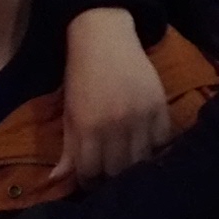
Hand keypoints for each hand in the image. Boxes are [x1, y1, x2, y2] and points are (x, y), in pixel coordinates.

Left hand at [54, 7, 173, 186]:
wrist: (104, 36)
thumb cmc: (81, 76)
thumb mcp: (69, 111)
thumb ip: (67, 148)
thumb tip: (56, 179)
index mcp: (87, 127)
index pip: (90, 173)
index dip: (89, 182)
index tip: (91, 181)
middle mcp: (114, 125)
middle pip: (117, 172)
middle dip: (111, 178)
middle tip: (111, 174)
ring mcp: (140, 116)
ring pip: (141, 161)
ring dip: (134, 167)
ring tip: (130, 164)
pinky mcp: (159, 106)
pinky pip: (162, 142)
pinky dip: (156, 148)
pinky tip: (148, 146)